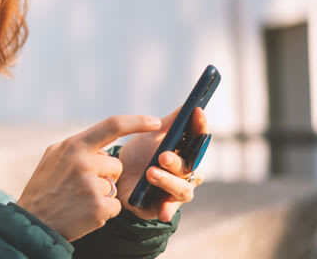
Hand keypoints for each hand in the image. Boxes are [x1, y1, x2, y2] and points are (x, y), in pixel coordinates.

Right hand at [17, 115, 161, 240]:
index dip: (137, 122)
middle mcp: (83, 161)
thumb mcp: (53, 157)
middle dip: (106, 176)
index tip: (155, 121)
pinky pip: (115, 206)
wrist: (32, 222)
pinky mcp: (98, 207)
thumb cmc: (43, 188)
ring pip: (115, 186)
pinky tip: (83, 213)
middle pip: (116, 164)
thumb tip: (102, 145)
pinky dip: (104, 212)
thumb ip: (78, 147)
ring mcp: (91, 185)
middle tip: (81, 187)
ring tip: (79, 200)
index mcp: (73, 145)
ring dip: (104, 194)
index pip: (112, 125)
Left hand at [115, 107, 207, 221]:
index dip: (200, 125)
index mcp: (186, 152)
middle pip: (190, 166)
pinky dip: (167, 210)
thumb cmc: (139, 154)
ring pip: (182, 188)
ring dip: (168, 181)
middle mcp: (186, 172)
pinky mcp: (164, 207)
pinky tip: (162, 211)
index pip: (199, 137)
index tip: (197, 111)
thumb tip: (189, 104)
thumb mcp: (152, 135)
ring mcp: (176, 191)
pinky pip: (170, 210)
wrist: (116, 178)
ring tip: (150, 173)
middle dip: (177, 160)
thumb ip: (171, 122)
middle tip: (162, 155)